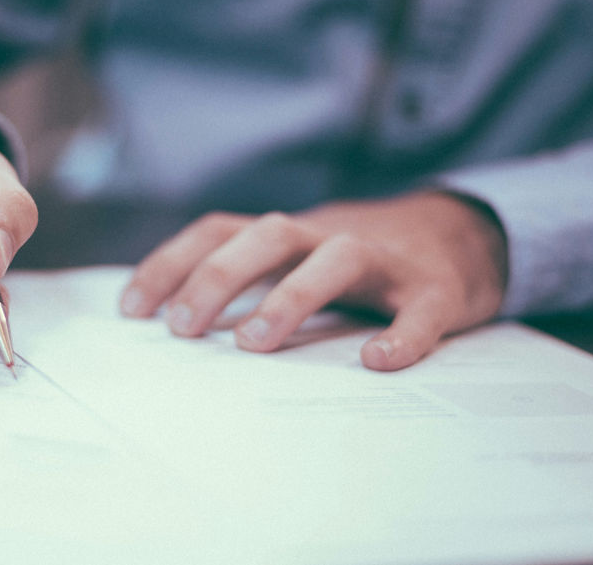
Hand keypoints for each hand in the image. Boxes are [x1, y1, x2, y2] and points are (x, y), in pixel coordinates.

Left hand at [120, 192, 507, 369]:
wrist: (461, 235)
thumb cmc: (357, 261)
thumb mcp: (295, 258)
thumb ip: (247, 278)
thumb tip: (173, 323)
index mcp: (288, 234)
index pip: (218, 231)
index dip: (171, 264)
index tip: (131, 310)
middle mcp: (328, 236)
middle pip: (268, 235)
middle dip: (218, 276)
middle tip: (182, 328)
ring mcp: (385, 259)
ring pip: (336, 258)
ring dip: (291, 296)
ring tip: (253, 343)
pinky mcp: (436, 289)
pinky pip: (421, 309)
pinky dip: (402, 334)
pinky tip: (378, 361)